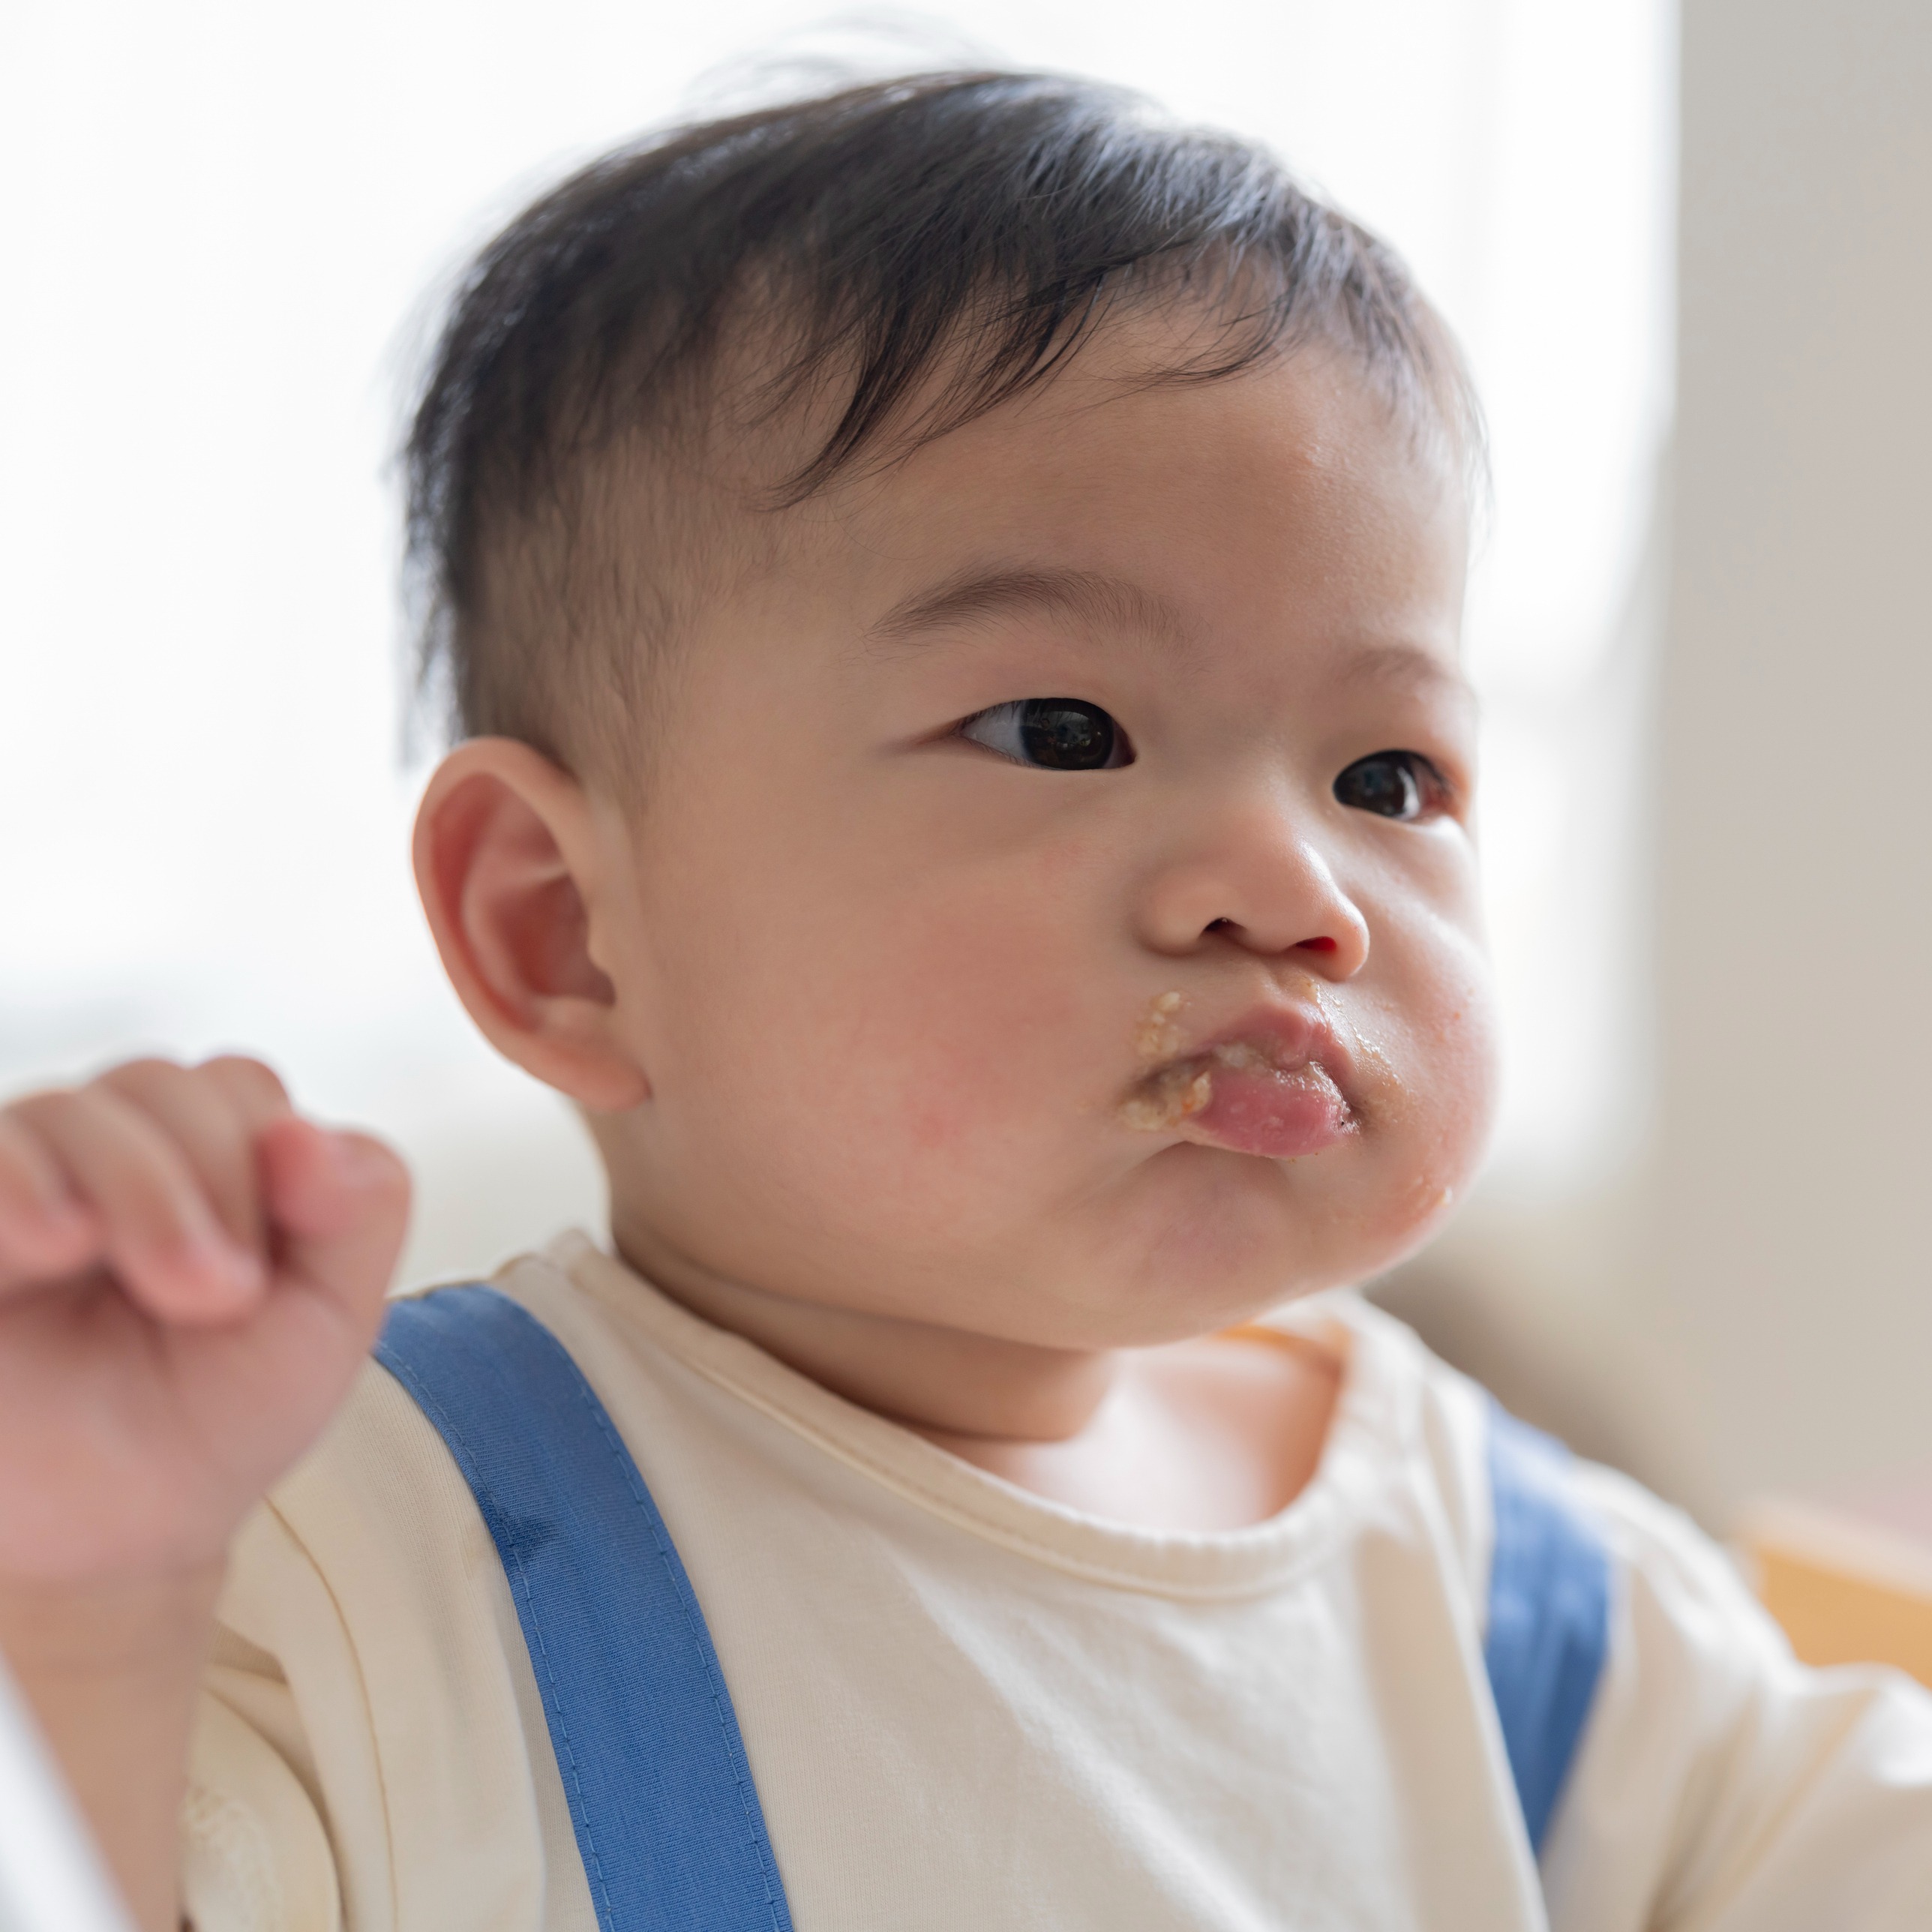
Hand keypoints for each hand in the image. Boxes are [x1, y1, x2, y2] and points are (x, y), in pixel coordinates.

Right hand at [0, 1056, 409, 1586]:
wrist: (106, 1534)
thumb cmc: (215, 1414)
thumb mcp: (330, 1317)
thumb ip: (360, 1207)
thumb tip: (304, 1132)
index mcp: (208, 1156)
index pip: (242, 1091)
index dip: (275, 1161)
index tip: (271, 1273)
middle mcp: (109, 1150)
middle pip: (166, 1086)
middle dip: (213, 1182)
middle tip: (219, 1297)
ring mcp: (26, 1184)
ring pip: (77, 1109)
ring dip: (138, 1187)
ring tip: (163, 1287)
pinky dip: (23, 1181)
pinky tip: (57, 1241)